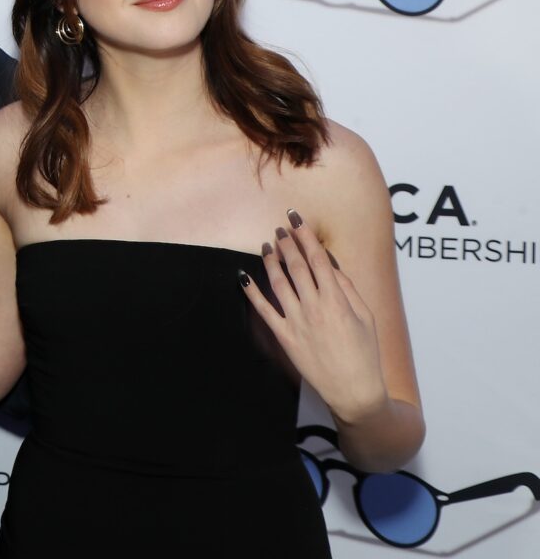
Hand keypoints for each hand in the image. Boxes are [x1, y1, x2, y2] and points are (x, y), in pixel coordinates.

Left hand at [240, 210, 388, 423]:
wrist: (354, 390)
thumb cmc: (364, 352)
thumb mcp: (366, 317)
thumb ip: (348, 288)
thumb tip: (332, 265)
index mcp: (337, 300)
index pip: (317, 259)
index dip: (305, 235)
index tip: (297, 219)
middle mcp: (314, 307)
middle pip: (295, 266)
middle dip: (286, 243)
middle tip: (280, 228)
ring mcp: (296, 322)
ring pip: (278, 283)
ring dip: (270, 261)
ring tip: (267, 245)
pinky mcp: (284, 337)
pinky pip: (263, 311)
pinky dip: (251, 292)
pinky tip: (243, 277)